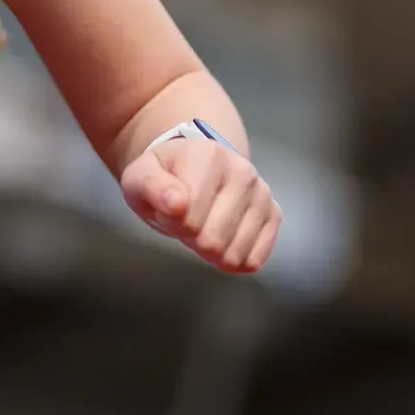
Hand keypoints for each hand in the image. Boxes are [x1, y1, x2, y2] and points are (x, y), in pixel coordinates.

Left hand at [120, 137, 280, 273]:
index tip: (170, 207)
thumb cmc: (164, 176)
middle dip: (192, 238)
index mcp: (208, 156)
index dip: (172, 223)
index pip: (188, 219)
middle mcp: (243, 170)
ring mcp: (261, 192)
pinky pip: (255, 258)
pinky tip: (223, 241)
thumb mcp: (141, 177)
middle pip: (213, 240)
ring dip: (212, 250)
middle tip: (186, 219)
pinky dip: (234, 259)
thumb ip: (151, 187)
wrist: (192, 166)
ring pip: (235, 253)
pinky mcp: (273, 213)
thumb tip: (177, 204)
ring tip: (203, 224)